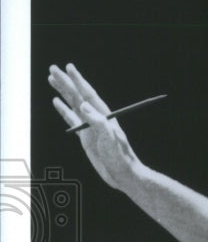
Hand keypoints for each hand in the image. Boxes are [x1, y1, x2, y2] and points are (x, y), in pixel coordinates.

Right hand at [49, 64, 143, 190]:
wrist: (122, 174)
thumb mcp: (110, 138)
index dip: (78, 80)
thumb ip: (98, 121)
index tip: (68, 67)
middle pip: (78, 95)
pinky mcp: (85, 136)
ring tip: (52, 79)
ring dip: (63, 92)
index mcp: (104, 116)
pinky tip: (56, 101)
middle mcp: (96, 118)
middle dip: (66, 82)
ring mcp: (90, 126)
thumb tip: (83, 104)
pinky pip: (71, 118)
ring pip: (73, 104)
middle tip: (53, 68)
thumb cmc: (120, 157)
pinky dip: (63, 109)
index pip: (88, 94)